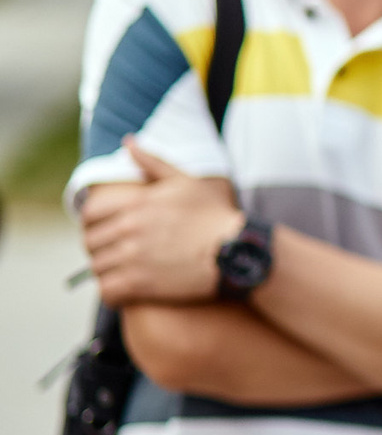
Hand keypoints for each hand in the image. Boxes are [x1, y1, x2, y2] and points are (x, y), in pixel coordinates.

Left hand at [79, 141, 243, 306]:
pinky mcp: (141, 284)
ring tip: (123, 273)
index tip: (105, 232)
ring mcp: (133, 257)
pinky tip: (127, 290)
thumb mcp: (186, 181)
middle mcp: (130, 229)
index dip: (93, 224)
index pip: (90, 215)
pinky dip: (112, 293)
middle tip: (116, 255)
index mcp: (137, 204)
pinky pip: (107, 291)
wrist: (239, 251)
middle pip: (91, 243)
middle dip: (100, 249)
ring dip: (107, 271)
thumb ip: (153, 162)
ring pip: (97, 268)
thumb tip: (128, 141)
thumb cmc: (215, 216)